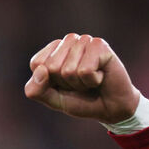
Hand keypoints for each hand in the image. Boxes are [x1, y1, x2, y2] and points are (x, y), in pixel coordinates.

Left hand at [24, 33, 140, 123]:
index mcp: (52, 50)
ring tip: (90, 80)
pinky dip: (92, 81)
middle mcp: (68, 41)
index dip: (48, 82)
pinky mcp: (100, 45)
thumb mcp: (53, 100)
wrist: (110, 108)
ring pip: (69, 70)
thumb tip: (41, 70)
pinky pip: (85, 71)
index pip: (37, 64)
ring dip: (80, 83)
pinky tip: (100, 76)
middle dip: (65, 83)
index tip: (63, 85)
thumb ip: (37, 90)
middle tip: (80, 84)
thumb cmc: (81, 101)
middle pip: (52, 67)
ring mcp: (84, 40)